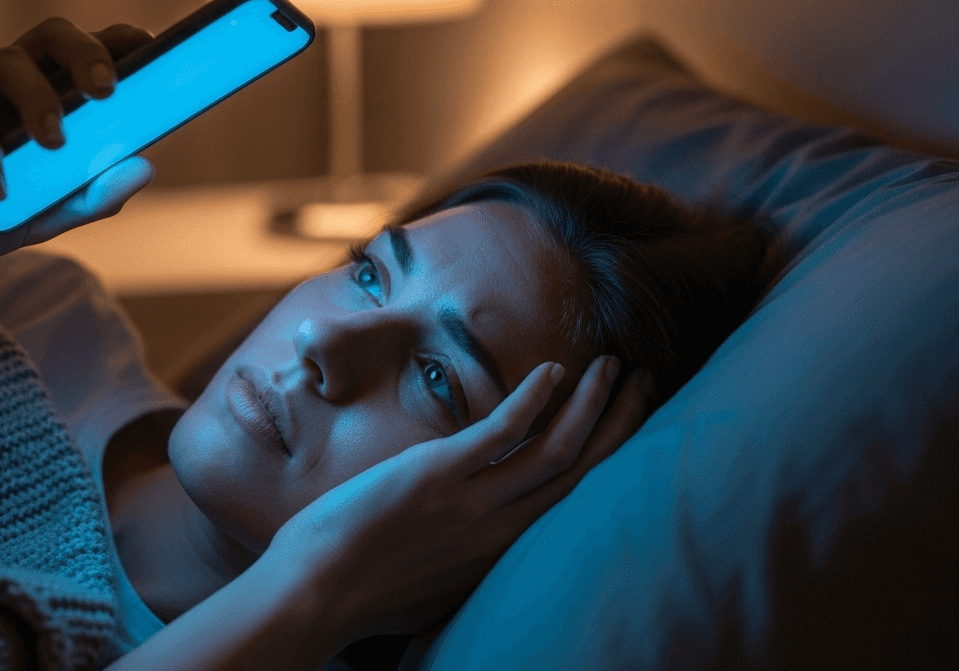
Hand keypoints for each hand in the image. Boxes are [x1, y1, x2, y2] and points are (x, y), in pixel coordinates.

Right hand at [0, 18, 155, 268]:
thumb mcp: (34, 220)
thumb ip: (86, 198)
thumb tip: (145, 168)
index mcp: (37, 95)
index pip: (81, 52)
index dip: (116, 42)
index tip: (153, 49)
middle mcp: (1, 80)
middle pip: (48, 36)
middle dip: (84, 53)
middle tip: (107, 90)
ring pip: (5, 62)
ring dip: (38, 98)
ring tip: (56, 144)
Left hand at [265, 356, 651, 642]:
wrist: (316, 592)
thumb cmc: (362, 590)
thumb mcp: (433, 583)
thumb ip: (463, 556)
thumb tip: (468, 541)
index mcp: (503, 554)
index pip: (575, 502)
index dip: (607, 458)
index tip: (625, 426)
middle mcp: (502, 532)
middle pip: (584, 472)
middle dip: (621, 424)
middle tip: (642, 383)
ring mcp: (473, 504)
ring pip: (557, 449)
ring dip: (590, 403)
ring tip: (612, 366)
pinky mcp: (439, 477)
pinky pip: (503, 432)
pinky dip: (533, 399)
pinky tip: (552, 371)